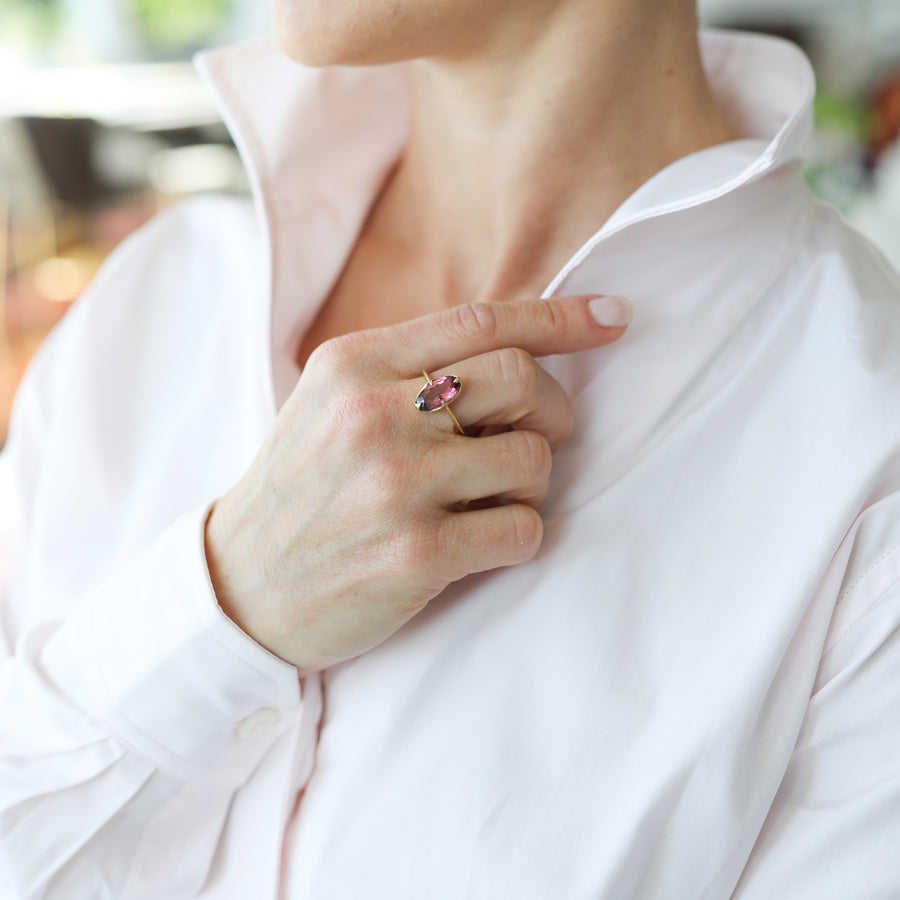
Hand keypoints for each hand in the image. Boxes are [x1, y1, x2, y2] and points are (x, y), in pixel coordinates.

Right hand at [204, 295, 630, 673]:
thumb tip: (522, 355)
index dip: (562, 317)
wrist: (240, 589)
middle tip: (540, 438)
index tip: (617, 317)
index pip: (482, 319)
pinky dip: (521, 536)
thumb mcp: (331, 405)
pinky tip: (482, 543)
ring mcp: (396, 484)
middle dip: (553, 410)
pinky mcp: (418, 553)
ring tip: (493, 500)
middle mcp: (374, 413)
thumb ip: (409, 371)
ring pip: (533, 459)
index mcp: (353, 364)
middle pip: (520, 380)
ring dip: (533, 483)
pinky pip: (524, 530)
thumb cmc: (301, 492)